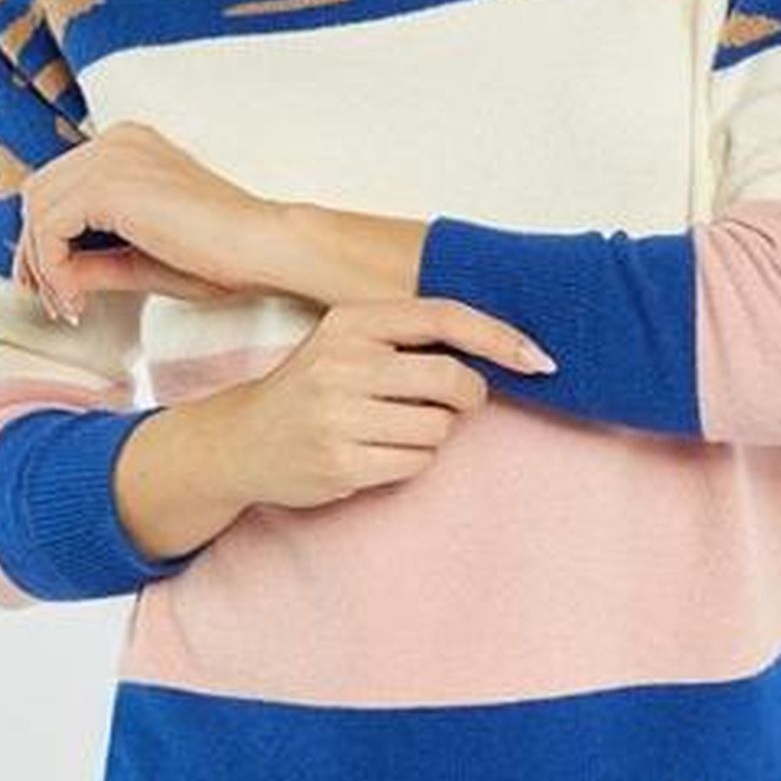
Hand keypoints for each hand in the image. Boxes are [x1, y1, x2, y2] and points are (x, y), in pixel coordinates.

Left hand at [12, 120, 281, 324]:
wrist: (262, 248)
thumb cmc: (221, 256)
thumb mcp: (140, 258)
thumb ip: (94, 259)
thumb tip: (53, 278)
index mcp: (128, 146)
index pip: (59, 186)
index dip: (45, 240)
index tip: (59, 287)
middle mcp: (115, 141)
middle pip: (40, 193)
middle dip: (36, 253)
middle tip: (55, 301)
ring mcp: (112, 156)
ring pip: (38, 209)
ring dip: (43, 266)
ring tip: (70, 305)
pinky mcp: (109, 184)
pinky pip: (51, 227)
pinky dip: (53, 268)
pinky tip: (78, 298)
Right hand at [221, 292, 556, 511]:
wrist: (241, 441)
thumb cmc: (311, 388)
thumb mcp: (346, 342)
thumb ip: (406, 337)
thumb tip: (498, 346)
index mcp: (351, 322)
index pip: (444, 317)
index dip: (500, 337)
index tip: (539, 359)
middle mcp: (342, 362)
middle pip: (450, 379)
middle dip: (468, 397)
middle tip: (455, 403)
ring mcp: (338, 415)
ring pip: (438, 428)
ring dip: (434, 433)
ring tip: (395, 428)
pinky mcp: (340, 462)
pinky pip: (417, 463)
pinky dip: (413, 460)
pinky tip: (379, 452)